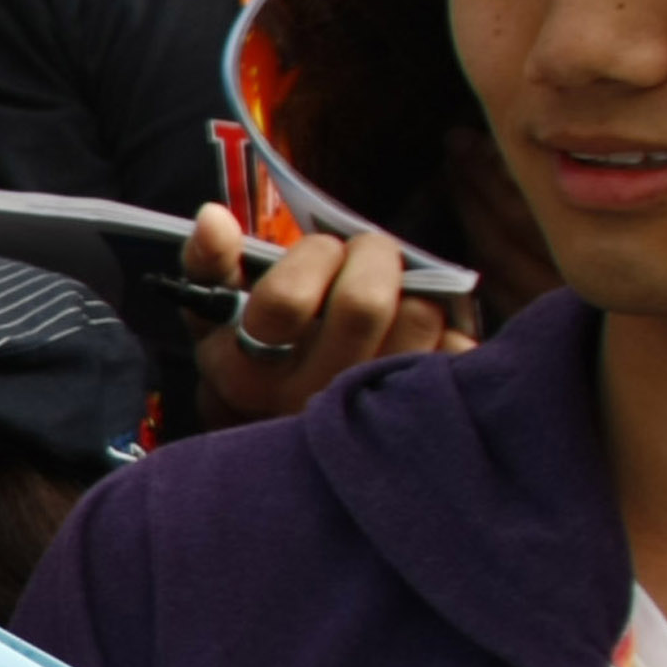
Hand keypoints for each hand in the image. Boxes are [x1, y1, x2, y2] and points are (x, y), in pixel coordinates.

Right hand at [186, 209, 463, 423]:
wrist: (284, 450)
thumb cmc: (253, 363)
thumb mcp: (215, 321)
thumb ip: (209, 265)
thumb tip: (213, 217)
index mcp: (249, 371)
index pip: (286, 302)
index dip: (314, 256)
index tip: (320, 252)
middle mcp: (309, 398)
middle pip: (363, 302)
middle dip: (372, 256)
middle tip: (368, 255)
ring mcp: (368, 413)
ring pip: (419, 317)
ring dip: (413, 290)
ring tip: (394, 297)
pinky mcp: (423, 416)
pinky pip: (457, 350)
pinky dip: (448, 329)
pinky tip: (420, 335)